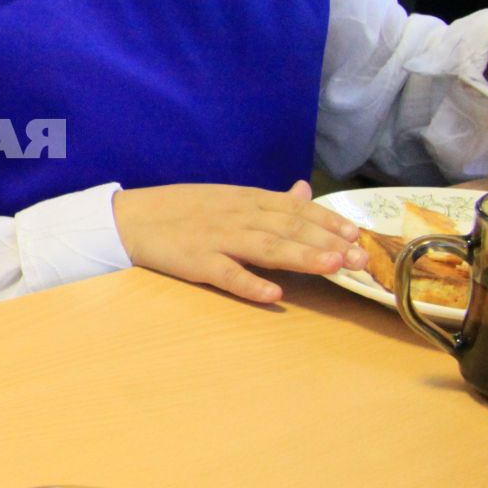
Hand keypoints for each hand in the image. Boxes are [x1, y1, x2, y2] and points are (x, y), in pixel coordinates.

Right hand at [111, 180, 365, 302]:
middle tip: (359, 258)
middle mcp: (237, 216)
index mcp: (245, 199)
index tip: (356, 234)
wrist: (129, 219)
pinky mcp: (196, 262)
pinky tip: (273, 295)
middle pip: (288, 228)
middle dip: (326, 242)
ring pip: (265, 248)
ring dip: (300, 257)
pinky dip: (250, 284)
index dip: (327, 220)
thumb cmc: (180, 210)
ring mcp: (216, 239)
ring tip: (331, 267)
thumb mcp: (226, 197)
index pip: (295, 208)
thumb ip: (267, 200)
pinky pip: (227, 275)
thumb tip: (303, 192)